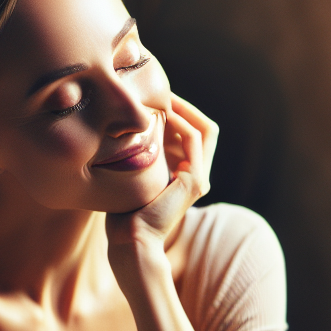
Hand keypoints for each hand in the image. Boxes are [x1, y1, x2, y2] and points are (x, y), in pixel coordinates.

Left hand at [105, 94, 217, 254]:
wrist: (129, 238)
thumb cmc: (124, 210)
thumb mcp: (134, 173)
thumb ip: (140, 153)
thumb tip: (124, 127)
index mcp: (184, 173)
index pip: (194, 132)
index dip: (180, 111)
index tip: (155, 99)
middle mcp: (196, 175)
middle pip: (206, 128)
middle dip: (185, 106)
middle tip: (160, 92)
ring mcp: (198, 178)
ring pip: (204, 129)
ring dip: (183, 109)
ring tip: (160, 98)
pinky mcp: (194, 182)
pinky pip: (194, 140)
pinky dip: (181, 122)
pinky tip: (161, 114)